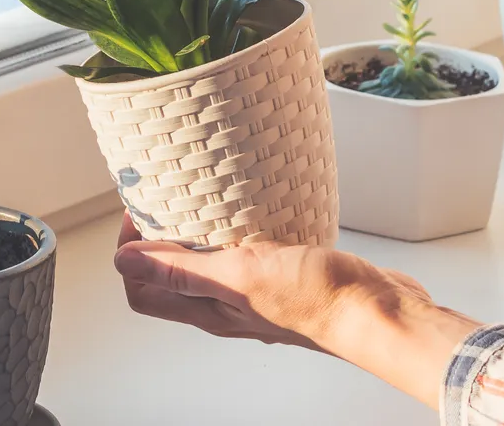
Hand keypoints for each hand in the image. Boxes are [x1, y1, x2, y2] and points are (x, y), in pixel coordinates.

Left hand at [113, 215, 478, 407]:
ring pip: (206, 262)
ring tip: (197, 193)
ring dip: (194, 231)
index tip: (139, 210)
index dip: (131, 250)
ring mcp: (255, 291)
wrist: (377, 310)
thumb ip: (183, 269)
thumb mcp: (240, 276)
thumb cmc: (316, 300)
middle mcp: (225, 304)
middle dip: (156, 234)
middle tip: (162, 194)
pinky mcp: (282, 275)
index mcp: (208, 309)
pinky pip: (244, 251)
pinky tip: (246, 205)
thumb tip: (125, 263)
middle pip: (169, 274)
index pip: (143, 289)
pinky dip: (234, 227)